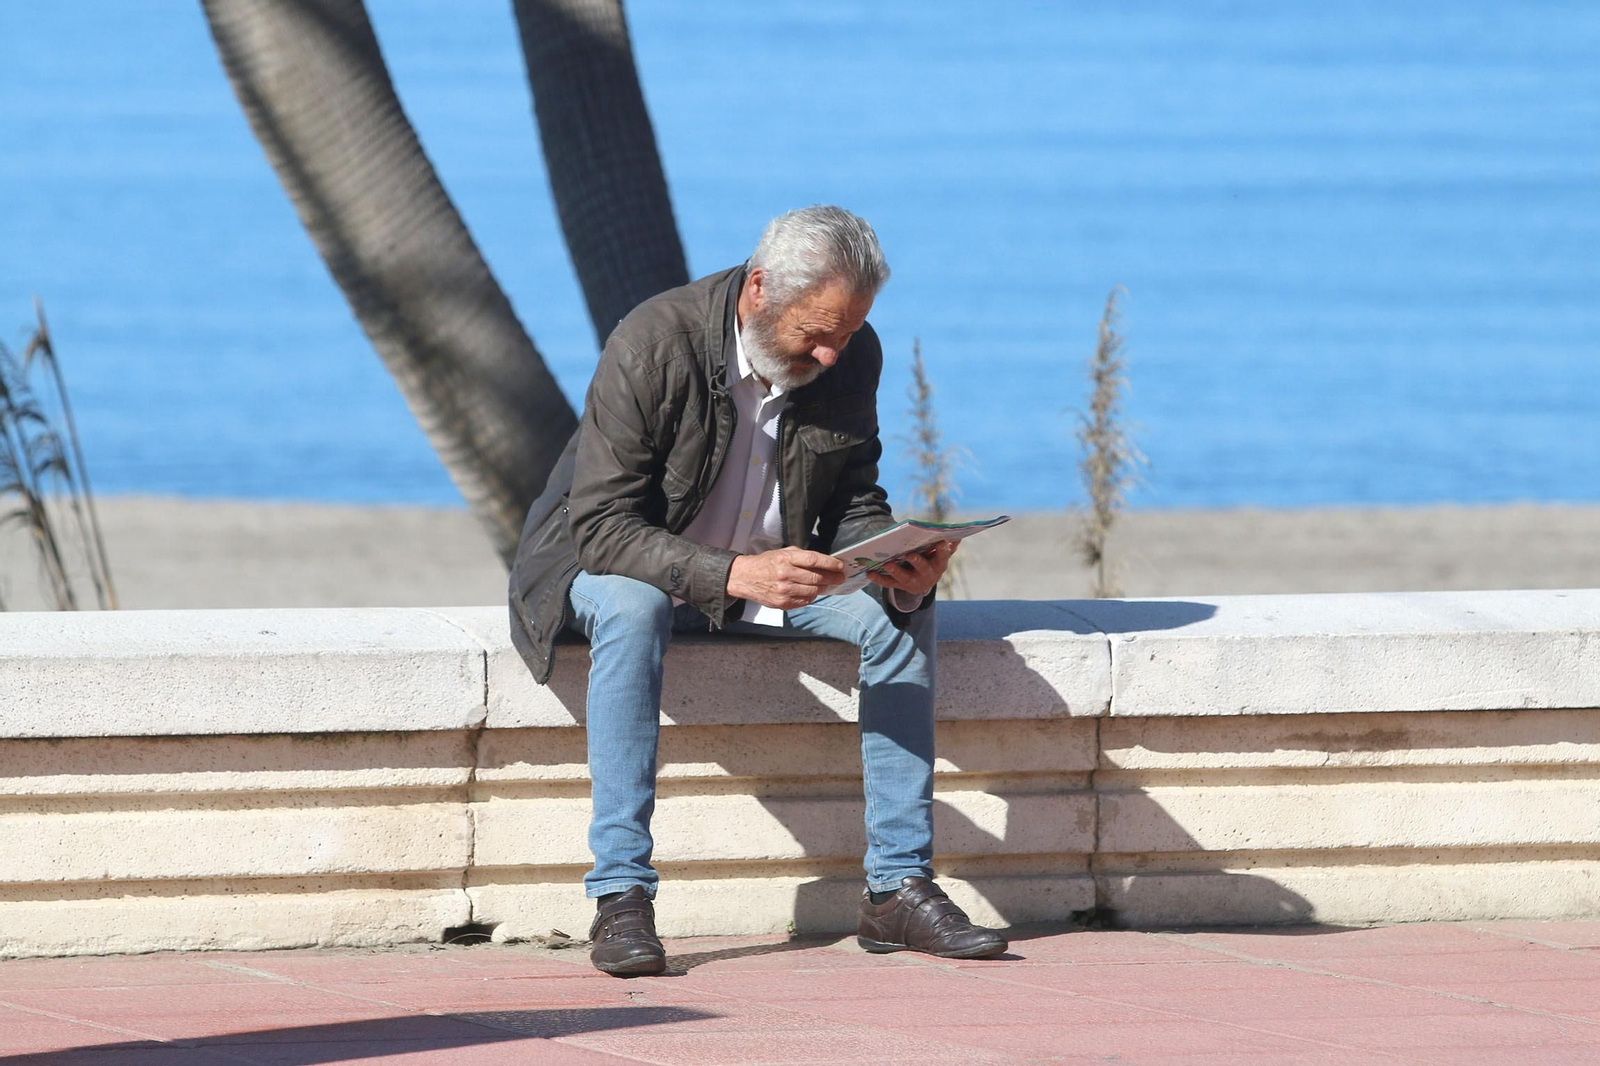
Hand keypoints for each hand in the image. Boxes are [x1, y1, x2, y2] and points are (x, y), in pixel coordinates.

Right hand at [726, 547, 846, 609]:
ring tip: (825, 584)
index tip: (840, 566)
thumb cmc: (766, 563)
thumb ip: (801, 556)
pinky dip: (810, 597)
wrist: (745, 578)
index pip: (813, 560)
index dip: (830, 563)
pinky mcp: (782, 603)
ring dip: (822, 588)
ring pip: (813, 591)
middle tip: (840, 578)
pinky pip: (805, 601)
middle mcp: (785, 574)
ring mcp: (784, 590)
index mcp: (785, 559)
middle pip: (816, 578)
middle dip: (832, 578)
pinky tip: (810, 592)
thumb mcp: (782, 553)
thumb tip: (823, 561)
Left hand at [867, 541, 956, 596]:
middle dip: (917, 561)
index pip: (942, 557)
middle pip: (923, 569)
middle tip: (909, 554)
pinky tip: (870, 573)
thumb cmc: (932, 563)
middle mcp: (928, 575)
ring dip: (896, 571)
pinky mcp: (901, 586)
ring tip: (887, 564)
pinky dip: (879, 580)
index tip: (941, 542)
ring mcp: (914, 582)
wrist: (923, 583)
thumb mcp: (941, 556)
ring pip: (905, 577)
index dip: (942, 550)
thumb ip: (948, 547)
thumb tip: (957, 536)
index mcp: (939, 565)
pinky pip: (890, 583)